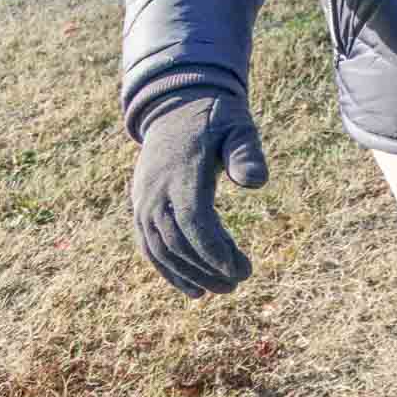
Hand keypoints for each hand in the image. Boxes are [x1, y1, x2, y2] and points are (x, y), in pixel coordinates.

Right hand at [129, 90, 267, 297]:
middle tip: (239, 283)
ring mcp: (143, 201)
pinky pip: (149, 245)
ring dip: (188, 275)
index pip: (194, 223)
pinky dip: (167, 270)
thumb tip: (257, 182)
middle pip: (177, 242)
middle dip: (207, 269)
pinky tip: (192, 288)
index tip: (241, 270)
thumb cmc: (215, 118)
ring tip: (221, 290)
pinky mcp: (140, 207)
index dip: (215, 251)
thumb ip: (246, 152)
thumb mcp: (238, 126)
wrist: (176, 107)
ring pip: (159, 249)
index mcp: (182, 174)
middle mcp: (155, 192)